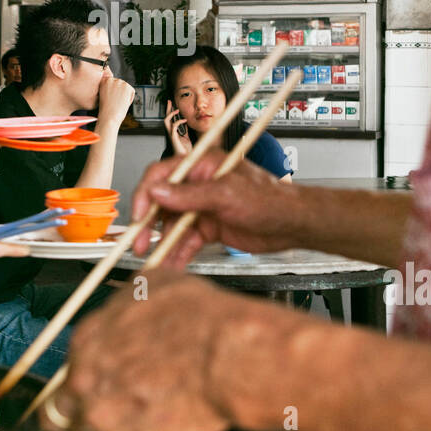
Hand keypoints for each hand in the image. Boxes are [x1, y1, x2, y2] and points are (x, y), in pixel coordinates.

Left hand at [42, 270, 266, 430]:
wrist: (227, 356)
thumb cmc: (200, 320)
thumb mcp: (153, 286)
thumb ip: (124, 304)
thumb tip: (125, 305)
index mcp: (86, 341)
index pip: (62, 371)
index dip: (81, 380)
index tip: (93, 386)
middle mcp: (85, 382)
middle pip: (59, 413)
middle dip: (78, 415)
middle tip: (102, 414)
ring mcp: (101, 419)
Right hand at [96, 76, 135, 129]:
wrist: (108, 117)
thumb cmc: (106, 110)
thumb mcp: (104, 95)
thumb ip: (109, 88)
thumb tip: (117, 84)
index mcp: (103, 81)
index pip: (113, 83)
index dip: (112, 93)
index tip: (110, 100)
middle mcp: (111, 79)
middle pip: (120, 85)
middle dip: (120, 94)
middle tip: (114, 103)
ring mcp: (119, 82)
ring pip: (126, 88)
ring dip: (124, 96)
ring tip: (117, 103)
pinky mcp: (127, 86)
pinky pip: (132, 92)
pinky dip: (129, 99)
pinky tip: (122, 103)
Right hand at [130, 151, 297, 266]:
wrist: (292, 224)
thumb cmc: (269, 199)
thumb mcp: (227, 194)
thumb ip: (190, 195)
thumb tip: (157, 191)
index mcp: (201, 166)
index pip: (161, 175)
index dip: (145, 194)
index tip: (138, 216)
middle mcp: (198, 185)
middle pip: (162, 203)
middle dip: (149, 226)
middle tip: (140, 244)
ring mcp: (202, 208)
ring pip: (172, 227)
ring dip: (164, 245)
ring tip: (157, 262)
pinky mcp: (208, 228)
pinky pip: (186, 241)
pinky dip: (178, 253)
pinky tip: (172, 265)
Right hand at [163, 102, 191, 155]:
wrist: (185, 158)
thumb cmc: (185, 149)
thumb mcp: (186, 137)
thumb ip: (184, 130)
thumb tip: (186, 122)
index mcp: (173, 131)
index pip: (169, 119)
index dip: (169, 111)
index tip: (171, 103)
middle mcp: (170, 133)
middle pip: (166, 119)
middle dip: (167, 109)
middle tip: (169, 102)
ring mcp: (171, 135)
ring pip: (166, 122)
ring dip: (171, 114)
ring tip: (177, 110)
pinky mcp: (174, 139)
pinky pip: (174, 128)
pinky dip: (178, 122)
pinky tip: (184, 120)